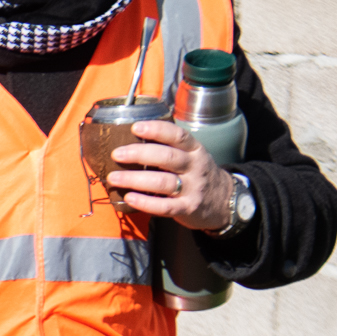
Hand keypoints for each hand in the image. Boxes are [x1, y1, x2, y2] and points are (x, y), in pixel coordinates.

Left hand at [107, 121, 237, 231]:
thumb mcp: (190, 156)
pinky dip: (146, 203)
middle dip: (140, 154)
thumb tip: (129, 140)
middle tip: (117, 154)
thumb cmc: (195, 175)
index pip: (178, 135)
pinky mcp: (188, 208)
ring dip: (136, 179)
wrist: (223, 201)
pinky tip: (129, 198)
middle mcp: (195, 166)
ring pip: (163, 182)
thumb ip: (168, 148)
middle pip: (168, 157)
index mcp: (194, 150)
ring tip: (113, 178)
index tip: (135, 127)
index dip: (157, 130)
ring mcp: (192, 188)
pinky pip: (165, 207)